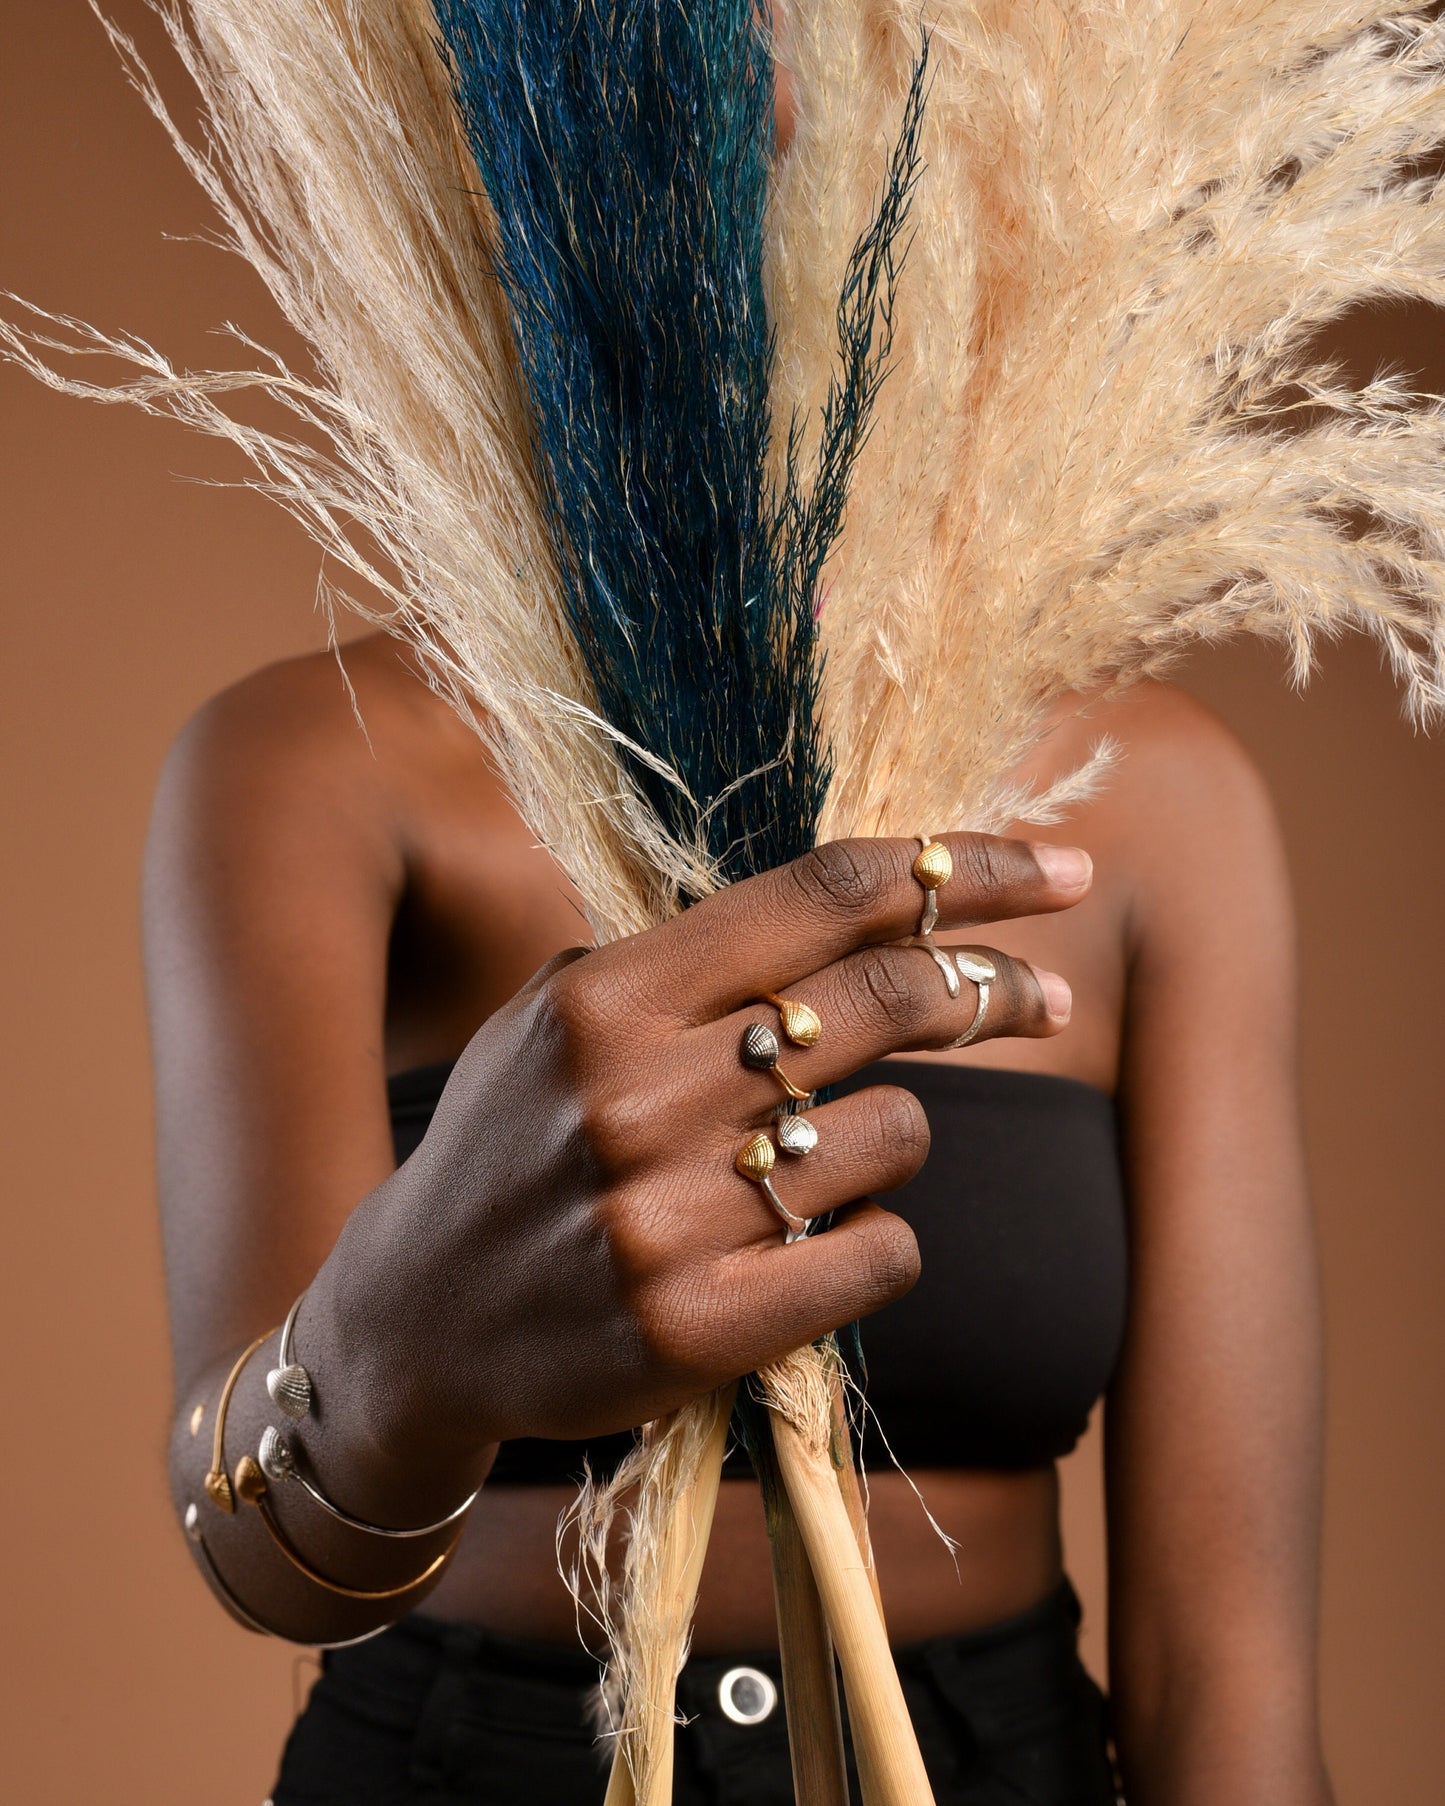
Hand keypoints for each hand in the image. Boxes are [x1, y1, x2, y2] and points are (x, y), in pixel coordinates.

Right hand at [309, 833, 1089, 1514]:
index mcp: (608, 996)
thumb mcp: (562, 1018)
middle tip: (1045, 999)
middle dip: (993, 991)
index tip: (1061, 871)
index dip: (962, 869)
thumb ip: (691, 960)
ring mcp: (665, 1217)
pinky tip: (811, 1248)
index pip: (825, 895)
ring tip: (814, 1164)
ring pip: (896, 1136)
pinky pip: (880, 1253)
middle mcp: (637, 1094)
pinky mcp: (693, 1330)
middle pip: (888, 998)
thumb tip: (872, 903)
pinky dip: (875, 1241)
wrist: (413, 1320)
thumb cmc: (509, 1147)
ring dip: (888, 1140)